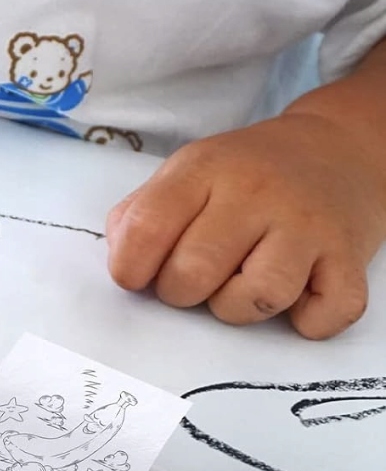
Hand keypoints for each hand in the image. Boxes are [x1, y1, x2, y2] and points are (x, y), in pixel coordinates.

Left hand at [105, 111, 385, 338]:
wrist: (337, 149)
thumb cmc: (245, 174)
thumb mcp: (185, 173)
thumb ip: (140, 215)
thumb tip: (121, 264)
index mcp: (204, 169)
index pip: (146, 228)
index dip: (129, 268)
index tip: (136, 276)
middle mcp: (257, 192)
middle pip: (194, 272)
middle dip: (180, 293)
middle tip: (191, 281)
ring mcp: (307, 224)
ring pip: (256, 298)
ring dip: (238, 309)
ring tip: (239, 285)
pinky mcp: (349, 256)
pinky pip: (325, 314)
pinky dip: (307, 321)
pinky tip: (295, 297)